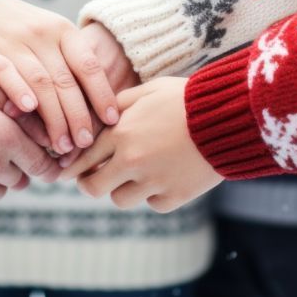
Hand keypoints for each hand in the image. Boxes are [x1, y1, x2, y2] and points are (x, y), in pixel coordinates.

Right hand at [4, 22, 138, 167]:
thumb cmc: (19, 31)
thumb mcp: (50, 37)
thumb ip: (69, 65)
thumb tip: (98, 109)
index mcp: (62, 31)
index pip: (89, 66)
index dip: (102, 95)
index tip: (112, 121)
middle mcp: (40, 34)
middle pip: (65, 81)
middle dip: (78, 116)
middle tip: (84, 143)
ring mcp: (11, 42)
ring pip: (40, 82)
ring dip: (53, 116)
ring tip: (61, 144)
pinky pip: (4, 72)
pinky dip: (18, 91)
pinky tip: (29, 110)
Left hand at [59, 77, 222, 212]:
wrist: (228, 117)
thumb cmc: (188, 99)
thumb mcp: (149, 91)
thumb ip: (121, 104)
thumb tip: (101, 116)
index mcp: (121, 133)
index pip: (83, 157)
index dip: (72, 167)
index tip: (68, 171)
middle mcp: (131, 161)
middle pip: (93, 188)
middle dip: (90, 184)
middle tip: (95, 180)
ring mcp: (153, 181)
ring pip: (121, 200)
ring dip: (123, 190)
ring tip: (134, 178)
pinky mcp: (175, 196)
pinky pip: (153, 205)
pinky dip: (155, 196)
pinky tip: (163, 180)